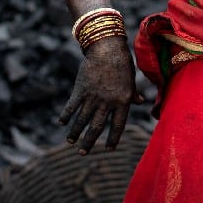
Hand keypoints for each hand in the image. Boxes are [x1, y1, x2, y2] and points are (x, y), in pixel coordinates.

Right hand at [58, 37, 143, 154]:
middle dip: (89, 142)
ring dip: (75, 132)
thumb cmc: (122, 63)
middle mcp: (107, 102)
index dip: (113, 139)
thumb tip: (140, 102)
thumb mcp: (131, 80)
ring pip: (82, 119)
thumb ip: (133, 93)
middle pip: (97, 127)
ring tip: (70, 142)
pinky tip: (61, 123)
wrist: (106, 48)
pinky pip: (72, 106)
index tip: (108, 149)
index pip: (118, 126)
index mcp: (123, 101)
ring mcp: (93, 96)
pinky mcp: (81, 89)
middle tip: (83, 153)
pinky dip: (66, 115)